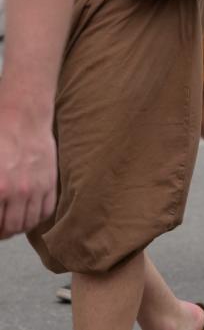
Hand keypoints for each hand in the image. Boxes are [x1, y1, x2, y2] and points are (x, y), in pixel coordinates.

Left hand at [0, 91, 56, 239]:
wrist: (23, 120)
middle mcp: (17, 192)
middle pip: (10, 228)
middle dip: (2, 233)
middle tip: (0, 229)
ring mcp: (36, 188)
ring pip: (28, 223)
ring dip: (18, 228)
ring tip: (12, 223)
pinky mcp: (50, 182)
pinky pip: (46, 211)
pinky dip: (37, 219)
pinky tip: (29, 215)